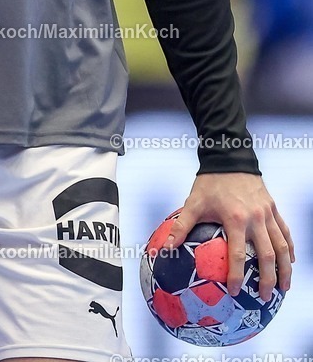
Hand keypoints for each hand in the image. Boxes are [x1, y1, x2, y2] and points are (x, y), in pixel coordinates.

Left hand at [162, 173, 294, 300]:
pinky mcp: (273, 208)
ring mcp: (267, 213)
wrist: (230, 158)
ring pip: (282, 246)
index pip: (238, 255)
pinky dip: (289, 248)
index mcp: (235, 219)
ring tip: (283, 287)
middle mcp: (255, 218)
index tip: (233, 292)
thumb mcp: (193, 203)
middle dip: (267, 279)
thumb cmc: (210, 183)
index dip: (236, 276)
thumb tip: (165, 248)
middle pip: (267, 256)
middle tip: (263, 297)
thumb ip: (181, 226)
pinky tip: (290, 261)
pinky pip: (285, 231)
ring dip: (284, 269)